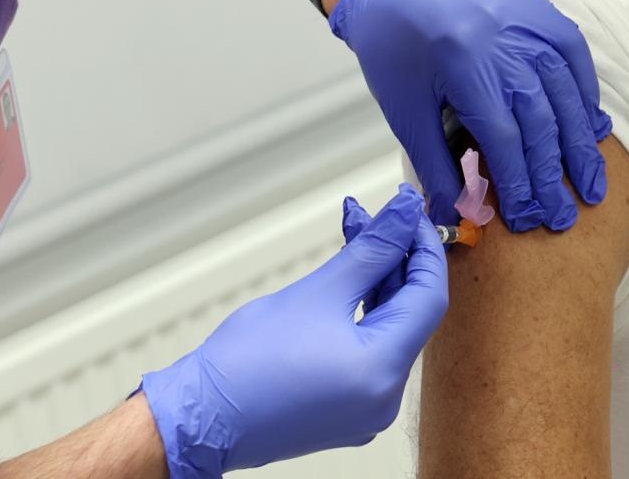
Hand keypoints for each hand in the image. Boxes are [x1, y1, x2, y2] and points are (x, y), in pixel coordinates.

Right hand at [138, 187, 446, 478]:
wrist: (199, 417)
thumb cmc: (245, 363)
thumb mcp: (319, 291)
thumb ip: (371, 249)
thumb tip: (404, 213)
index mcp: (383, 372)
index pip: (430, 296)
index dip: (423, 247)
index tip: (409, 212)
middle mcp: (384, 398)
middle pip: (408, 313)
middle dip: (392, 259)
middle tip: (372, 217)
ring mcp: (364, 409)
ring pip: (387, 330)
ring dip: (375, 282)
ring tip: (354, 237)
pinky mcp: (344, 410)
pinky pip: (367, 352)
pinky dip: (360, 314)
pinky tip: (347, 281)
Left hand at [330, 0, 612, 231]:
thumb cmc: (394, 50)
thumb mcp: (406, 113)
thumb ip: (436, 166)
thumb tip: (457, 216)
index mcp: (466, 68)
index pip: (506, 140)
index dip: (519, 184)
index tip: (527, 219)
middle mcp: (504, 43)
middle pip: (542, 121)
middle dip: (554, 175)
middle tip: (564, 216)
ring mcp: (526, 22)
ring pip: (565, 92)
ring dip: (581, 143)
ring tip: (592, 185)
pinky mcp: (536, 9)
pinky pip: (573, 54)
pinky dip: (585, 93)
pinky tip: (592, 127)